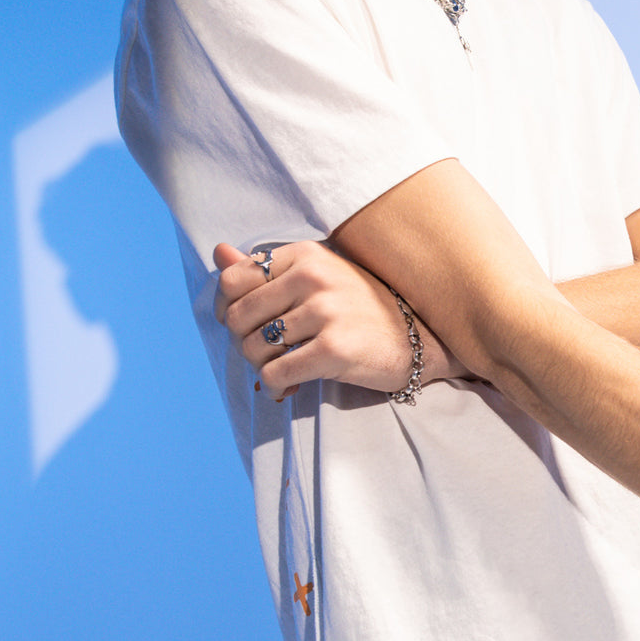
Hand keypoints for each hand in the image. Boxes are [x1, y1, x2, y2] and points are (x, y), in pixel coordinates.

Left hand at [213, 240, 464, 399]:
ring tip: (283, 368)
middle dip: (245, 343)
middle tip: (268, 354)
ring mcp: (325, 312)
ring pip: (252, 348)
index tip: (250, 325)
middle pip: (236, 317)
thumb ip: (265, 268)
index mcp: (305, 254)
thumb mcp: (318, 277)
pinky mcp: (334, 349)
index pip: (232, 280)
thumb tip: (217, 252)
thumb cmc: (363, 309)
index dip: (228, 309)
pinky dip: (274, 387)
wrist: (422, 338)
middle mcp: (313, 277)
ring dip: (260, 367)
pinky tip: (289, 387)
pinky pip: (275, 374)